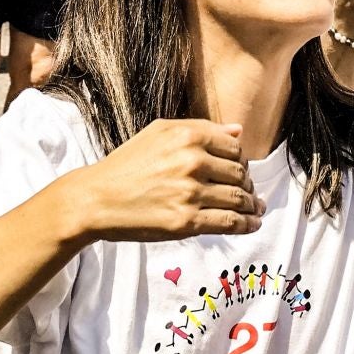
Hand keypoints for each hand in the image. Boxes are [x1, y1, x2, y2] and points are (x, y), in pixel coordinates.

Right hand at [77, 120, 260, 242]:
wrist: (98, 199)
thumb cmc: (127, 164)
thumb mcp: (160, 132)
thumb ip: (202, 128)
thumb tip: (239, 132)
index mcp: (188, 136)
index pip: (234, 148)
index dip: (241, 161)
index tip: (240, 171)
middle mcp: (193, 161)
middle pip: (240, 174)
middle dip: (247, 184)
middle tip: (247, 192)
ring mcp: (191, 193)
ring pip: (238, 199)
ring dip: (251, 205)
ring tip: (255, 209)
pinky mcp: (187, 221)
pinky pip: (229, 223)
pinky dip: (246, 224)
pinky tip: (252, 224)